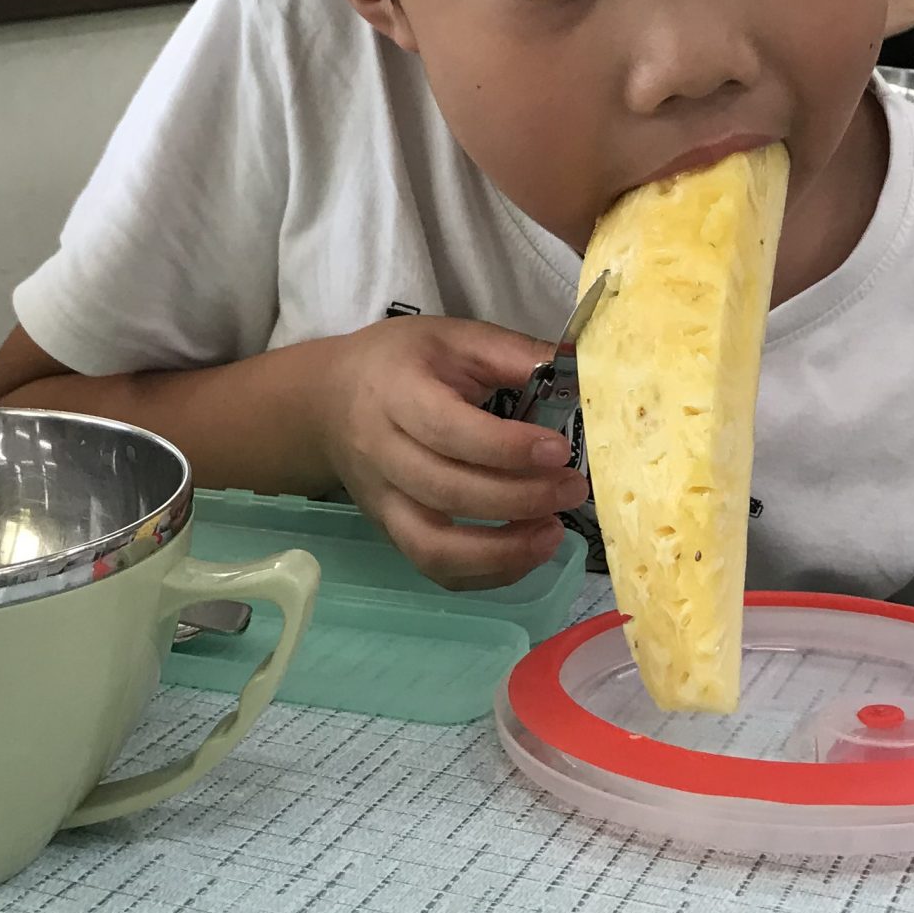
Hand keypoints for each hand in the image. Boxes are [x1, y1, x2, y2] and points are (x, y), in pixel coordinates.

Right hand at [311, 317, 587, 588]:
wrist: (327, 401)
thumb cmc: (401, 364)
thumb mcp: (454, 338)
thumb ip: (515, 354)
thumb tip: (585, 371)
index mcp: (397, 394)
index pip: (449, 431)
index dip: (508, 448)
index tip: (559, 450)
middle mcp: (382, 454)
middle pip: (448, 492)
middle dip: (520, 498)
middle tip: (572, 488)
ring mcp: (383, 502)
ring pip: (435, 547)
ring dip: (502, 552)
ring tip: (553, 532)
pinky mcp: (391, 531)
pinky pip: (436, 569)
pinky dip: (486, 574)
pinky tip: (527, 552)